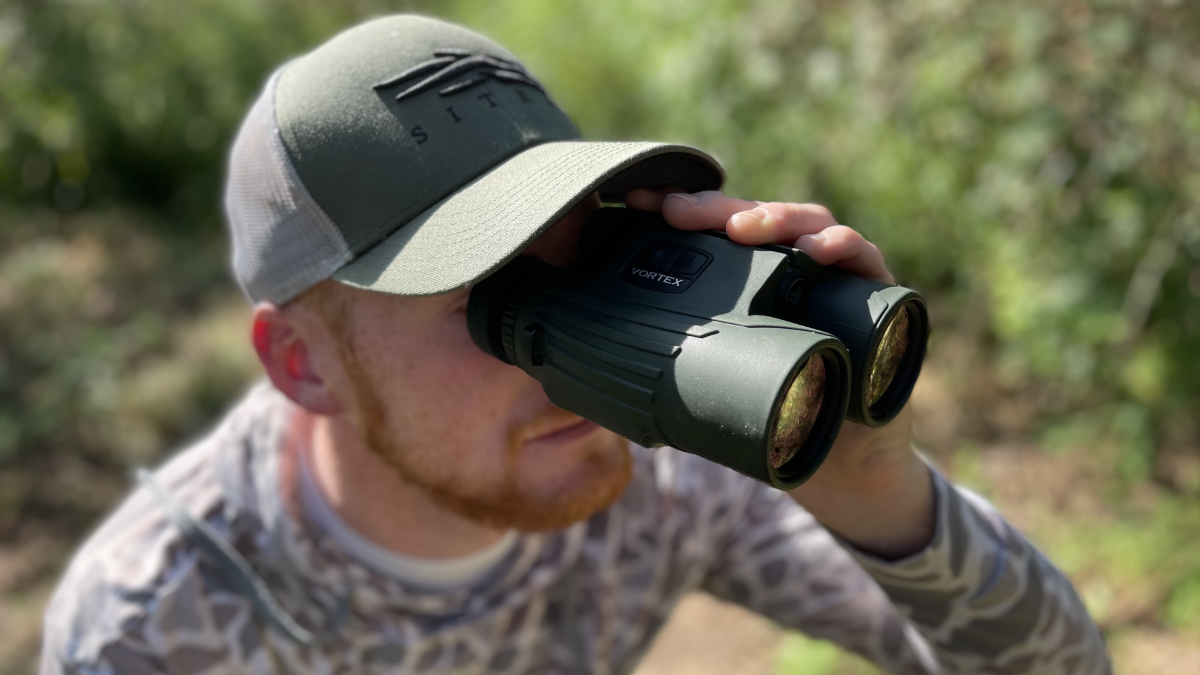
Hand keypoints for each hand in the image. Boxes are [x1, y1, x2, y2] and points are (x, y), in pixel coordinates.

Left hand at [626, 188, 933, 558]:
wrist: (845, 461)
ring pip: (808, 225)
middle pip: (754, 220)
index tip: (633, 203)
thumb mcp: (726, 392)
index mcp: (750, 281)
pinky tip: (818, 250)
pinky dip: (844, 247)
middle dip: (714, 209)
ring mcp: (834, 277)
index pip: (713, 232)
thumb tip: (607, 378)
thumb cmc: (780, 415)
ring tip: (741, 228)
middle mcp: (792, 268)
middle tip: (677, 211)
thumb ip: (684, 377)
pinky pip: (865, 260)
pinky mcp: (875, 297)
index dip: (676, 211)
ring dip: (775, 218)